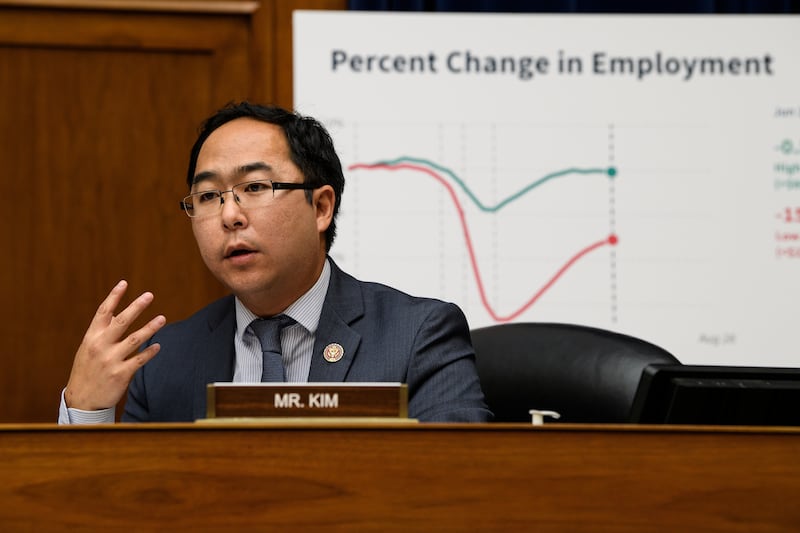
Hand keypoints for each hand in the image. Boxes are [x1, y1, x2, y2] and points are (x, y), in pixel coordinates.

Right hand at [64, 280, 165, 410]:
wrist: (82, 400)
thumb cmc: (87, 370)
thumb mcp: (88, 348)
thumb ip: (102, 332)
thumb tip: (118, 313)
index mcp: (92, 337)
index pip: (103, 312)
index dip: (114, 297)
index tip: (124, 283)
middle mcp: (101, 346)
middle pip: (121, 321)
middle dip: (136, 307)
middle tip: (149, 295)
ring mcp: (111, 360)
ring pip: (135, 339)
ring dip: (150, 328)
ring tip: (162, 318)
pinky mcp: (121, 374)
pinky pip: (140, 360)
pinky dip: (150, 352)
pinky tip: (158, 346)